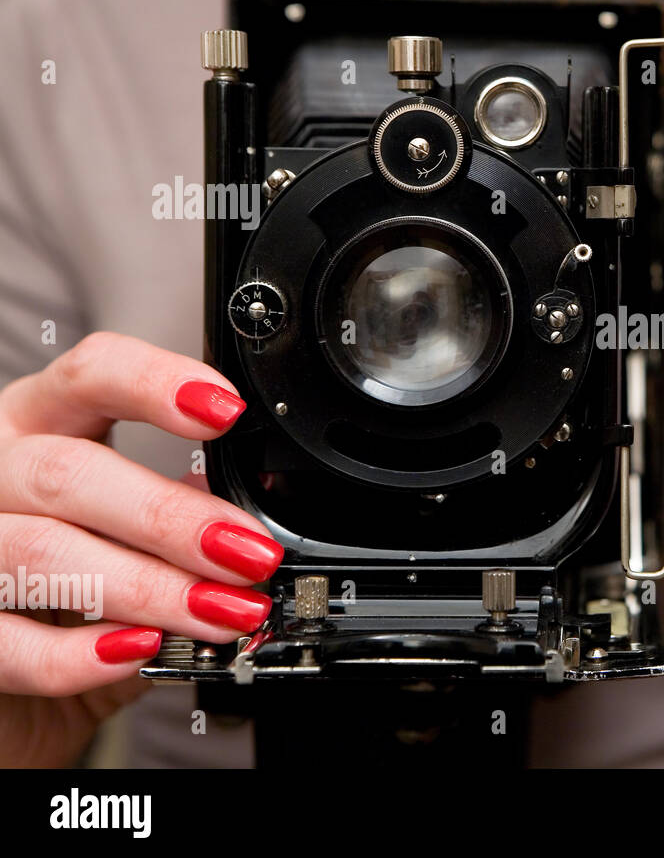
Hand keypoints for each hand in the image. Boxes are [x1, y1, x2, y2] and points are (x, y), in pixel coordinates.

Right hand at [0, 332, 281, 765]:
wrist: (11, 676)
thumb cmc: (73, 574)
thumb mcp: (124, 519)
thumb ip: (175, 506)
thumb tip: (251, 520)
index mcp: (39, 422)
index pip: (89, 375)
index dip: (156, 384)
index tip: (227, 411)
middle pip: (69, 474)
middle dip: (172, 518)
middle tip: (249, 554)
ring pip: (43, 554)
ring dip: (148, 588)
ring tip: (220, 611)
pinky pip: (9, 643)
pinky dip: (79, 654)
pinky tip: (140, 650)